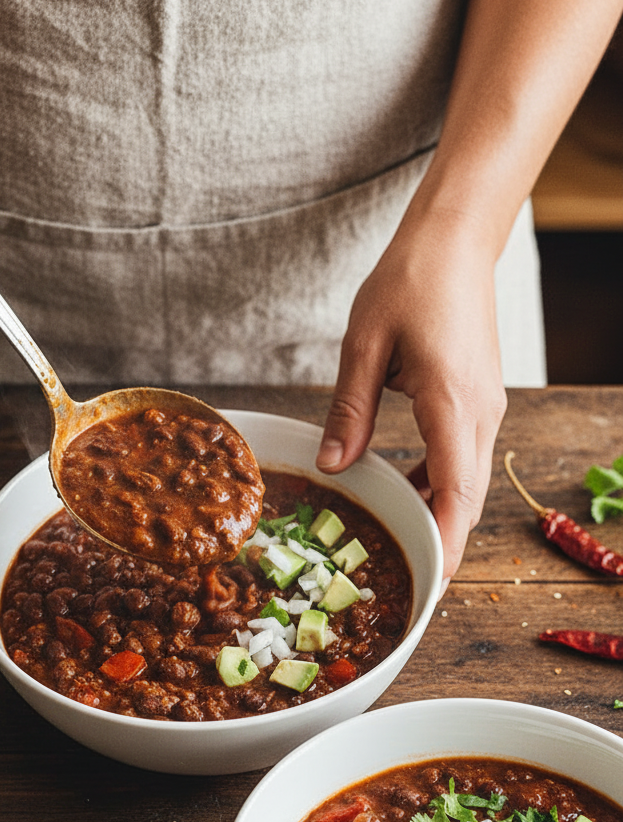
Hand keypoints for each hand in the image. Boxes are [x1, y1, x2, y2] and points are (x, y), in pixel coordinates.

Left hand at [315, 214, 506, 584]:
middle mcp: (480, 412)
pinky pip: (464, 456)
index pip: (457, 492)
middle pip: (468, 497)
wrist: (454, 240)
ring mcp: (486, 407)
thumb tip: (334, 466)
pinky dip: (441, 482)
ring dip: (440, 512)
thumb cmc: (409, 281)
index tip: (433, 581)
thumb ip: (348, 410)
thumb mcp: (364, 344)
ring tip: (402, 540)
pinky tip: (409, 489)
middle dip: (443, 541)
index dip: (445, 542)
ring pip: (468, 479)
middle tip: (410, 579)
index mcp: (452, 403)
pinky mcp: (479, 399)